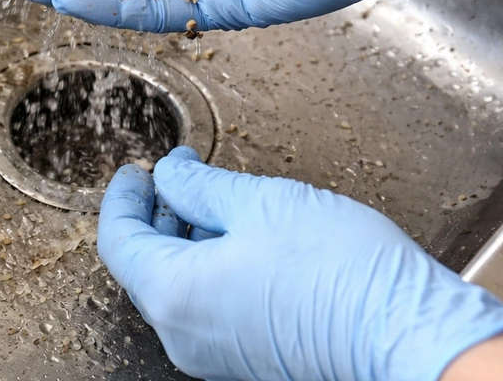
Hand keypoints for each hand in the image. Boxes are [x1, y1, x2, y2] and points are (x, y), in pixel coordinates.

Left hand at [97, 148, 502, 380]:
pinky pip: (205, 305)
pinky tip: (236, 236)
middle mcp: (183, 333)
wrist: (409, 335)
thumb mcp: (258, 202)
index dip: (123, 196)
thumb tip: (169, 174)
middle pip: (143, 264)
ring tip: (211, 198)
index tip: (136, 170)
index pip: (118, 239)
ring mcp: (212, 352)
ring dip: (183, 237)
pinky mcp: (242, 357)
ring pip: (175, 284)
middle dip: (155, 212)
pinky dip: (207, 265)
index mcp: (173, 294)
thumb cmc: (340, 273)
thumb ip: (198, 186)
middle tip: (176, 175)